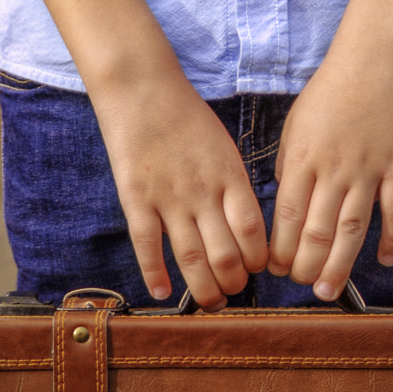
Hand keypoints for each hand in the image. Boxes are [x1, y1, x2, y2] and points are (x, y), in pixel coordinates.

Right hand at [91, 69, 267, 306]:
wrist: (143, 89)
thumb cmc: (187, 117)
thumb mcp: (224, 147)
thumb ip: (233, 186)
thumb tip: (245, 228)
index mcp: (229, 176)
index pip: (251, 231)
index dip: (257, 259)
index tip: (256, 269)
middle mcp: (202, 191)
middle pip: (225, 253)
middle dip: (234, 282)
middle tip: (234, 290)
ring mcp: (167, 197)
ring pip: (190, 259)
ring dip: (204, 288)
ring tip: (211, 301)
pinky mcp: (135, 198)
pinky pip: (147, 245)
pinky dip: (155, 274)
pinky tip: (163, 293)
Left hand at [266, 50, 392, 298]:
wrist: (375, 61)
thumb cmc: (329, 92)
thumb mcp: (296, 124)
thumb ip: (289, 166)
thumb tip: (284, 208)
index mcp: (303, 157)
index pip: (286, 215)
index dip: (279, 248)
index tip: (275, 268)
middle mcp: (334, 168)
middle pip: (317, 230)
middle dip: (305, 265)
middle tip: (302, 284)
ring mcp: (369, 169)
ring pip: (353, 230)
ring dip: (340, 265)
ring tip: (329, 290)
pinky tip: (386, 261)